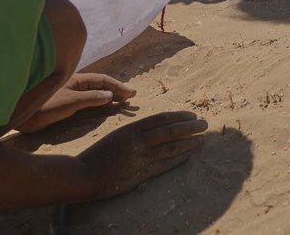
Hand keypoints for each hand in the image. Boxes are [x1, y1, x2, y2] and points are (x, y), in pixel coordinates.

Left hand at [14, 73, 137, 132]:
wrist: (19, 115)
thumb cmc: (43, 107)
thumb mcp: (69, 102)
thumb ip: (90, 98)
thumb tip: (109, 95)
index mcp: (76, 80)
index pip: (102, 80)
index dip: (118, 86)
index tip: (131, 94)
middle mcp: (73, 84)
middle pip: (99, 84)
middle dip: (115, 89)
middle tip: (130, 97)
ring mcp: (68, 94)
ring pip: (93, 92)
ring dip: (107, 95)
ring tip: (120, 101)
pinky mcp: (63, 104)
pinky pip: (86, 100)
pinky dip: (97, 102)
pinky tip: (101, 107)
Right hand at [79, 111, 208, 199]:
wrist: (85, 175)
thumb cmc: (98, 155)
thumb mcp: (117, 137)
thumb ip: (134, 135)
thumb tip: (153, 134)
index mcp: (132, 128)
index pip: (161, 118)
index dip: (178, 116)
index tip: (191, 114)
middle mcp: (138, 140)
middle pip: (170, 130)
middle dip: (189, 127)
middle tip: (204, 124)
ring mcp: (141, 157)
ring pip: (171, 147)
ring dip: (189, 142)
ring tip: (202, 139)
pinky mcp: (141, 172)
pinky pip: (165, 164)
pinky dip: (179, 158)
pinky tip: (189, 155)